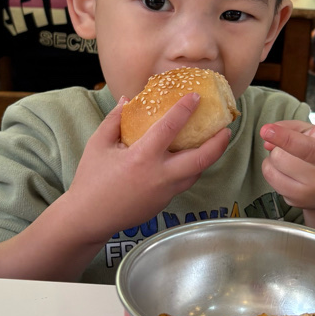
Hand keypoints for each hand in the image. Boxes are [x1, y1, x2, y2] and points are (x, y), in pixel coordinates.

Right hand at [65, 93, 230, 244]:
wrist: (88, 218)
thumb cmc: (90, 180)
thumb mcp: (98, 144)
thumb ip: (114, 119)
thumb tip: (128, 99)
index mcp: (142, 158)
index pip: (170, 128)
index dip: (185, 110)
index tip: (196, 97)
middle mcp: (159, 176)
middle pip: (200, 159)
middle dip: (218, 143)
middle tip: (226, 128)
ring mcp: (164, 192)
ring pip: (196, 173)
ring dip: (208, 157)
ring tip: (215, 142)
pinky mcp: (163, 203)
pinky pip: (184, 183)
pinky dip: (192, 169)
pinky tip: (191, 158)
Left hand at [260, 92, 314, 210]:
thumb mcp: (309, 133)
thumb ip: (289, 127)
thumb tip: (267, 141)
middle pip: (302, 147)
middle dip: (283, 138)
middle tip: (266, 130)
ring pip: (278, 158)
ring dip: (275, 155)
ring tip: (291, 160)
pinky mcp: (300, 197)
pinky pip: (270, 175)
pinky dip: (270, 169)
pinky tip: (286, 173)